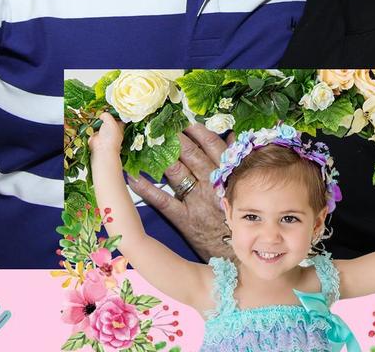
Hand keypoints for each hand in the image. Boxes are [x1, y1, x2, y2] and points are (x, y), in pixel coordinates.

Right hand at [89, 112, 124, 159]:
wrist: (101, 149)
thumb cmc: (110, 136)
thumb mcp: (111, 122)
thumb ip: (107, 115)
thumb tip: (101, 115)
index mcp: (119, 127)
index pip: (119, 118)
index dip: (116, 113)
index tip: (111, 107)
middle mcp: (112, 130)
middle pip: (109, 120)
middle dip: (105, 116)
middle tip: (102, 109)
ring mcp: (103, 133)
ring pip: (101, 124)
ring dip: (98, 120)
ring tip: (95, 114)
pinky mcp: (95, 135)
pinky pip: (93, 128)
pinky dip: (92, 125)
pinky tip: (90, 120)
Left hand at [127, 122, 232, 261]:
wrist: (240, 255)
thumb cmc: (241, 217)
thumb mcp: (243, 185)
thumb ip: (236, 159)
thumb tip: (231, 135)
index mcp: (227, 173)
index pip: (210, 143)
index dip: (195, 129)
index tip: (182, 118)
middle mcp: (211, 183)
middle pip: (189, 152)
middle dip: (172, 136)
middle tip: (155, 123)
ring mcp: (196, 201)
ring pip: (175, 171)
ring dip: (158, 155)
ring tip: (142, 140)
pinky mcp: (184, 219)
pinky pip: (162, 200)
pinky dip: (146, 188)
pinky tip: (131, 176)